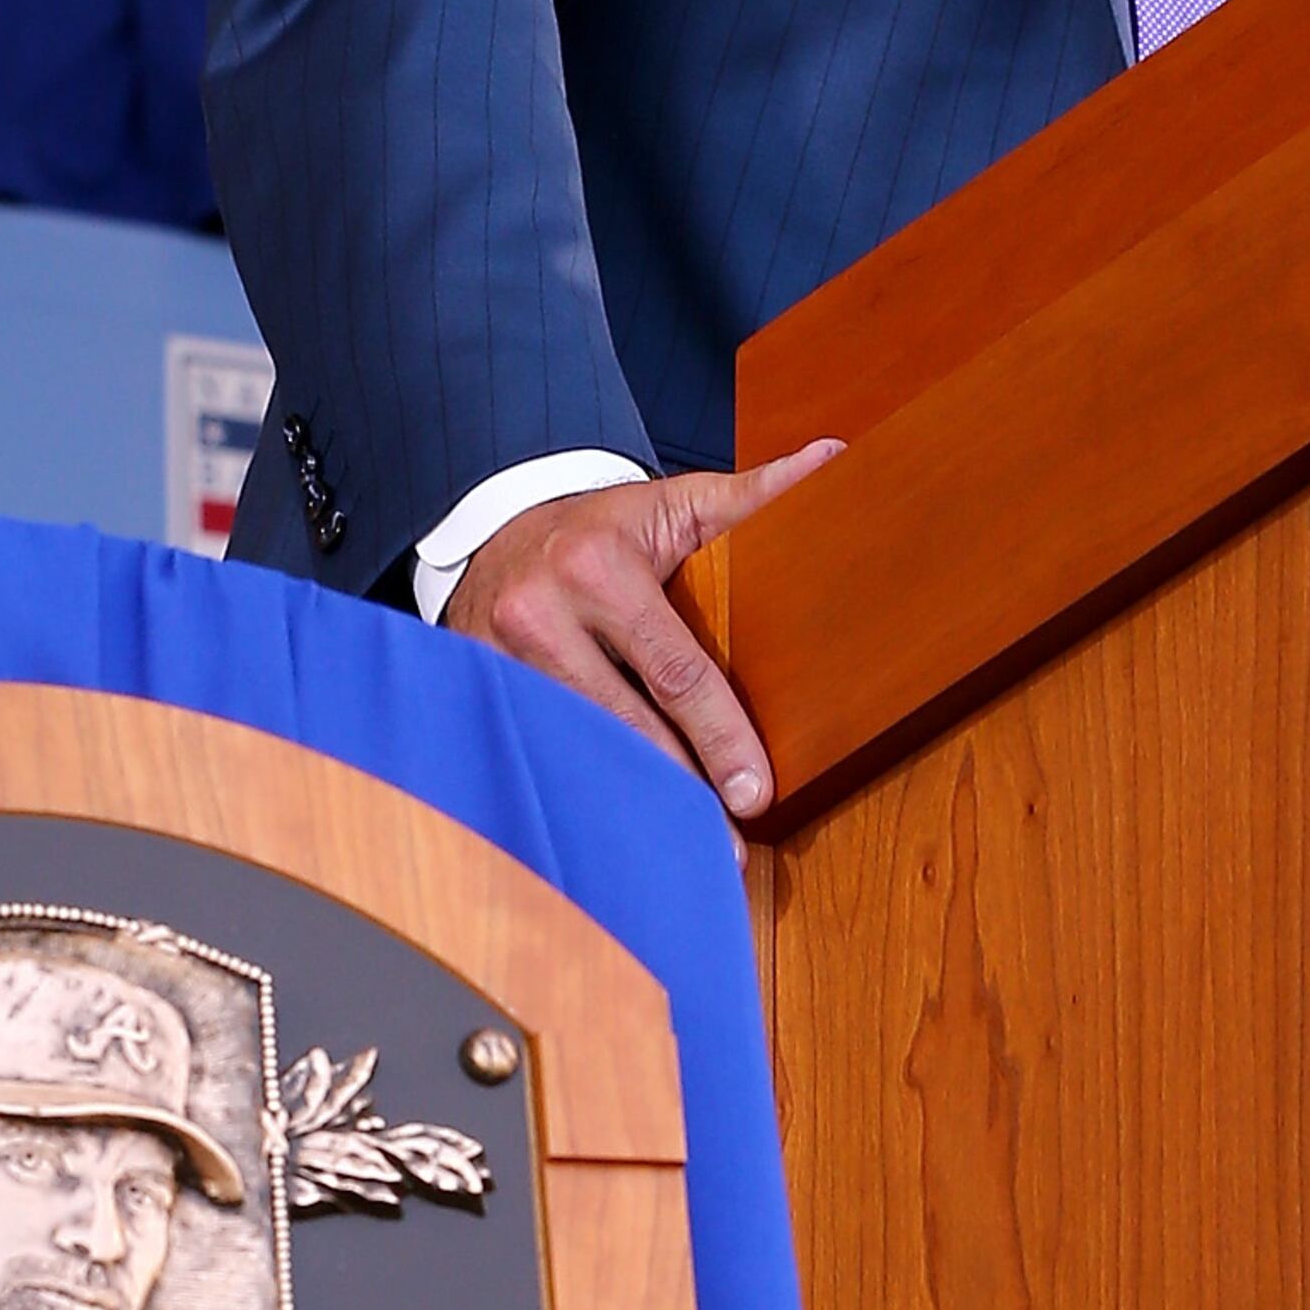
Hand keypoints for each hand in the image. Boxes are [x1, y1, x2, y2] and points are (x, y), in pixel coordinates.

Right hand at [440, 443, 840, 817]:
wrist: (492, 523)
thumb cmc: (600, 526)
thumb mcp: (671, 502)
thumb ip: (751, 494)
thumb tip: (832, 460)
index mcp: (598, 568)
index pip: (674, 670)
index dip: (719, 736)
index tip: (755, 792)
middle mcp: (540, 615)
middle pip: (625, 725)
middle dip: (682, 790)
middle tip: (729, 847)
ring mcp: (497, 657)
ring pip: (579, 747)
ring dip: (633, 802)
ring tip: (681, 849)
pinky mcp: (477, 685)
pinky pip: (540, 747)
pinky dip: (581, 786)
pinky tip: (617, 825)